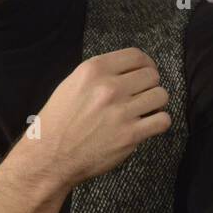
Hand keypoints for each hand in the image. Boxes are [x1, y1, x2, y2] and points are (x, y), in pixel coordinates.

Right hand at [30, 47, 170, 188]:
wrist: (50, 156)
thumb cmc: (58, 122)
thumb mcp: (71, 84)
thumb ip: (99, 74)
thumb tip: (127, 71)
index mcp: (94, 70)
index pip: (137, 56)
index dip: (146, 64)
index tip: (145, 72)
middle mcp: (109, 87)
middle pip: (152, 75)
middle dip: (150, 85)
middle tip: (141, 96)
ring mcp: (121, 111)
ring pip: (161, 96)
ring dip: (155, 104)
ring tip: (144, 111)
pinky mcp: (130, 135)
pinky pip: (163, 120)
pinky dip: (159, 122)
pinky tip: (147, 125)